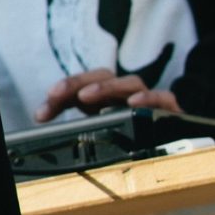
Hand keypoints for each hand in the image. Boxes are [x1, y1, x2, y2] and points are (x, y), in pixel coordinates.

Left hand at [36, 67, 181, 120]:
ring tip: (86, 96)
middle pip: (102, 76)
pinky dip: (149, 97)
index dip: (62, 92)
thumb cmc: (134, 131)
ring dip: (106, 87)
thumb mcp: (99, 128)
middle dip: (78, 82)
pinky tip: (134, 103)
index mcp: (107, 95)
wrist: (174, 139)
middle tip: (57, 94)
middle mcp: (125, 93)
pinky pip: (163, 97)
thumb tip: (41, 117)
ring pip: (130, 81)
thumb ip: (71, 121)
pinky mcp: (169, 109)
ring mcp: (147, 98)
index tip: (42, 112)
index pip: (82, 85)